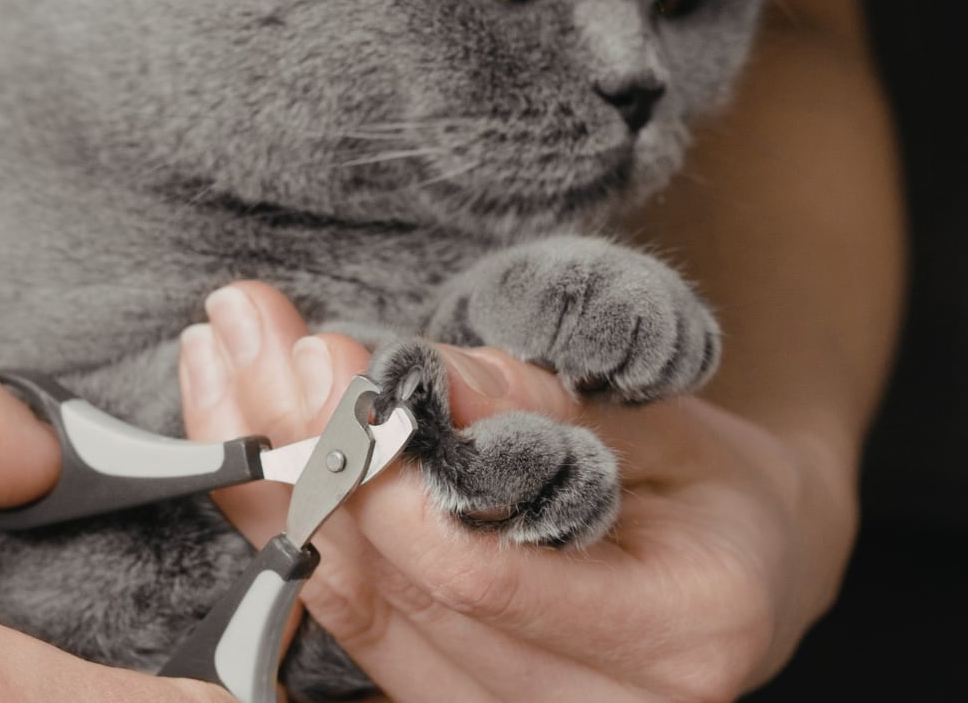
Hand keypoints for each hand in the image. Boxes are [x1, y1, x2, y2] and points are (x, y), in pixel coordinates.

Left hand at [179, 283, 858, 702]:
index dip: (386, 473)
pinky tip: (239, 437)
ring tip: (223, 361)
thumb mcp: (667, 419)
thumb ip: (550, 407)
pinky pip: (346, 628)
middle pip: (399, 594)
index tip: (324, 360)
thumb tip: (425, 384)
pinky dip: (283, 526)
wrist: (744, 566)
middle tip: (244, 334)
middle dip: (302, 451)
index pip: (482, 574)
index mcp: (677, 634)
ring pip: (352, 614)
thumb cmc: (709, 484)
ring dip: (267, 481)